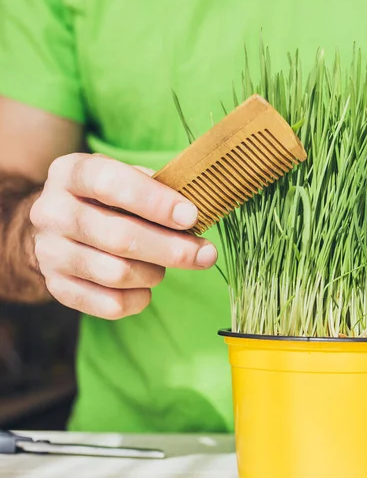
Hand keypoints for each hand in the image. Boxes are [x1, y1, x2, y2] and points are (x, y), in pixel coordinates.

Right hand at [30, 153, 215, 318]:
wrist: (60, 230)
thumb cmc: (107, 200)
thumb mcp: (125, 178)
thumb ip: (157, 188)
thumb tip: (193, 214)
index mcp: (70, 173)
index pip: (110, 183)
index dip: (155, 202)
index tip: (191, 216)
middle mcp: (52, 212)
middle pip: (119, 237)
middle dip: (172, 249)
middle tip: (206, 254)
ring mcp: (50, 253)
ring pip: (117, 274)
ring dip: (155, 273)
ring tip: (164, 266)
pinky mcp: (58, 287)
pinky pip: (111, 304)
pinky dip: (140, 298)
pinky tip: (146, 286)